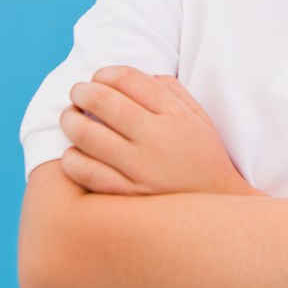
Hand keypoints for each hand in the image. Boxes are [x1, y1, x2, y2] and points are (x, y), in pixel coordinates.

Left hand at [59, 65, 255, 196]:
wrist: (218, 215)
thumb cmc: (205, 161)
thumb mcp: (200, 120)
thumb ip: (174, 93)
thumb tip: (142, 76)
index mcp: (176, 116)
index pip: (129, 78)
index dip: (105, 73)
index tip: (98, 78)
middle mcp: (157, 139)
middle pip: (104, 101)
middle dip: (82, 91)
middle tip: (77, 93)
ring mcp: (140, 169)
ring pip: (87, 135)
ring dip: (70, 121)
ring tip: (70, 119)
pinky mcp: (127, 196)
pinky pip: (85, 172)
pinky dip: (72, 158)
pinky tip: (74, 154)